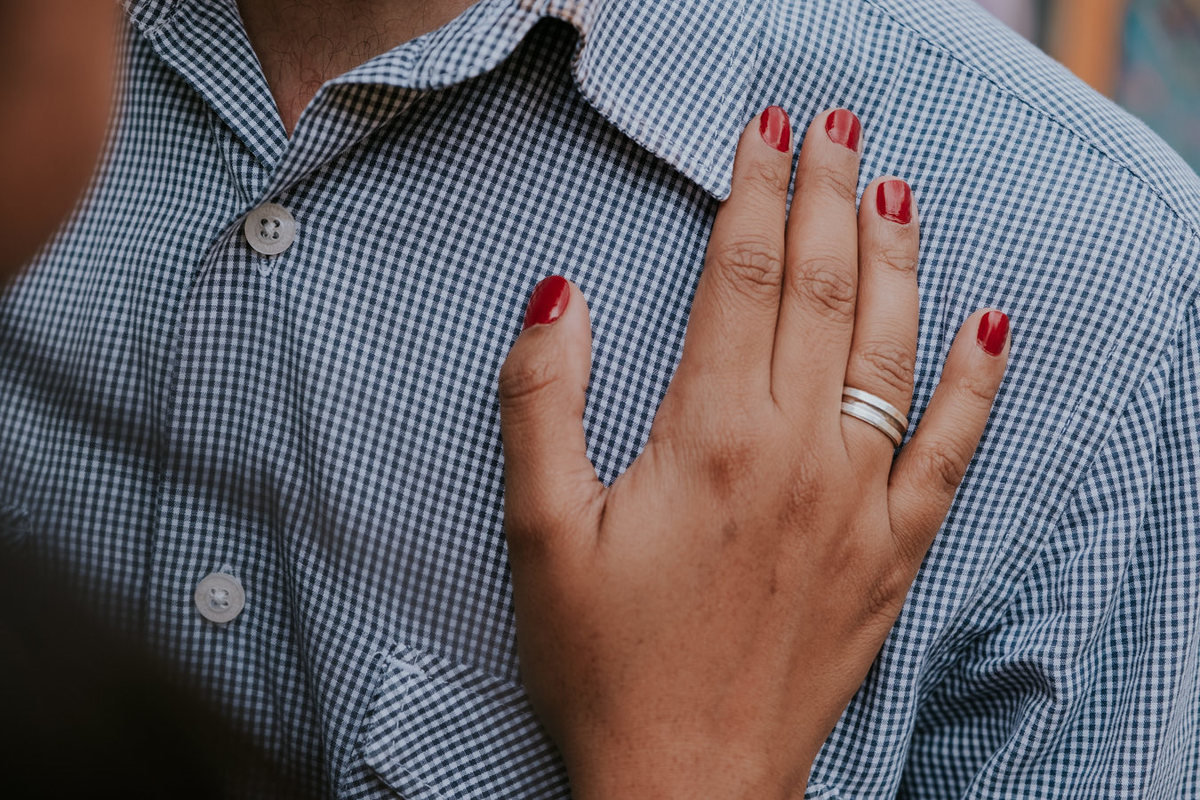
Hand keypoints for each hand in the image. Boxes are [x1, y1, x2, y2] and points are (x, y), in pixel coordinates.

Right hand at [497, 107, 1009, 798]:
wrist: (687, 785)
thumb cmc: (606, 665)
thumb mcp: (541, 532)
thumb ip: (543, 401)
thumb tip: (560, 295)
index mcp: (710, 437)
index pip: (741, 277)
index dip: (755, 192)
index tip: (768, 134)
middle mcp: (799, 453)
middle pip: (823, 288)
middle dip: (829, 195)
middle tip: (837, 129)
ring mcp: (859, 500)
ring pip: (891, 346)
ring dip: (896, 256)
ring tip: (894, 189)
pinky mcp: (892, 550)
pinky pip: (952, 448)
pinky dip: (976, 380)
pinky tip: (988, 325)